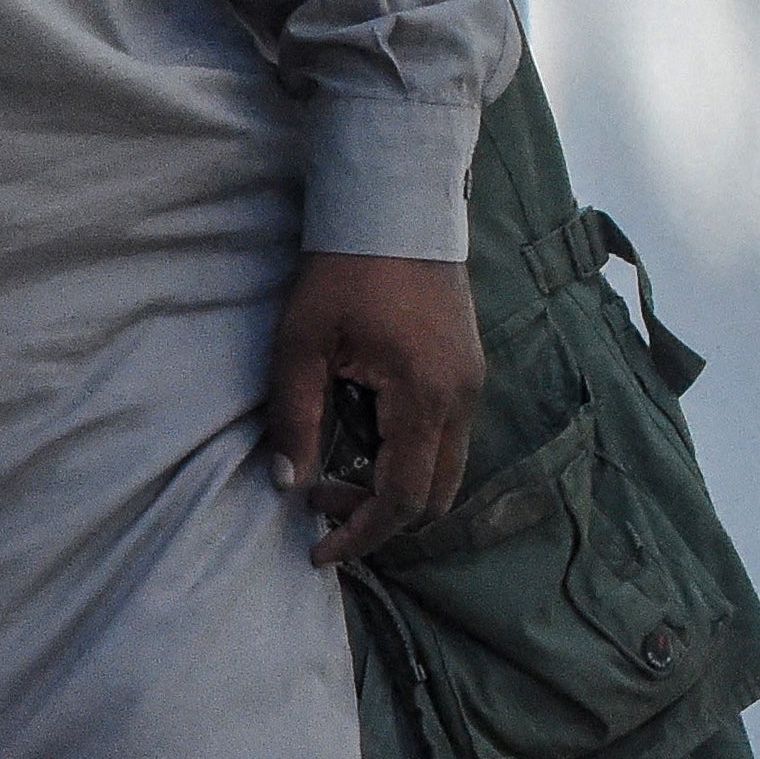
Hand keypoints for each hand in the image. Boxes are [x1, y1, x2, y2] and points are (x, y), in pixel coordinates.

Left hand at [264, 250, 482, 566]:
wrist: (393, 208)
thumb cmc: (341, 270)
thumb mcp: (302, 342)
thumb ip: (295, 416)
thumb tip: (286, 484)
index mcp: (424, 398)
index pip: (401, 499)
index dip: (360, 533)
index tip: (320, 550)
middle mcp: (461, 400)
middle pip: (434, 496)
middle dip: (379, 516)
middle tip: (321, 504)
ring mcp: (472, 385)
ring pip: (446, 470)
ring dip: (398, 487)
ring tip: (338, 474)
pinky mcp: (468, 369)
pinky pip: (448, 437)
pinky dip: (411, 456)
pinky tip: (365, 435)